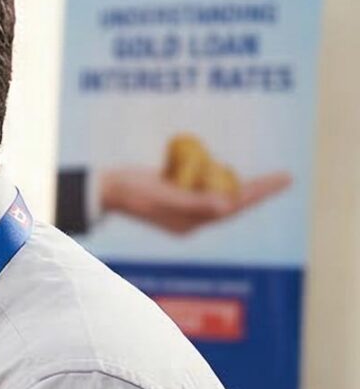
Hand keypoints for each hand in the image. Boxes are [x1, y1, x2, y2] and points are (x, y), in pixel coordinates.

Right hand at [100, 167, 291, 234]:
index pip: (234, 207)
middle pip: (231, 200)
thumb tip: (228, 206)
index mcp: (192, 222)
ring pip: (218, 191)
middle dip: (255, 189)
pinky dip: (211, 174)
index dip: (260, 193)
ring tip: (254, 177)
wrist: (105, 188)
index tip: (283, 179)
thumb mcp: (165, 196)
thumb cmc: (132, 193)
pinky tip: (219, 166)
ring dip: (233, 181)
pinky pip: (201, 184)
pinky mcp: (176, 192)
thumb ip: (195, 203)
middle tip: (283, 178)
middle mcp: (191, 217)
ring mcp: (183, 205)